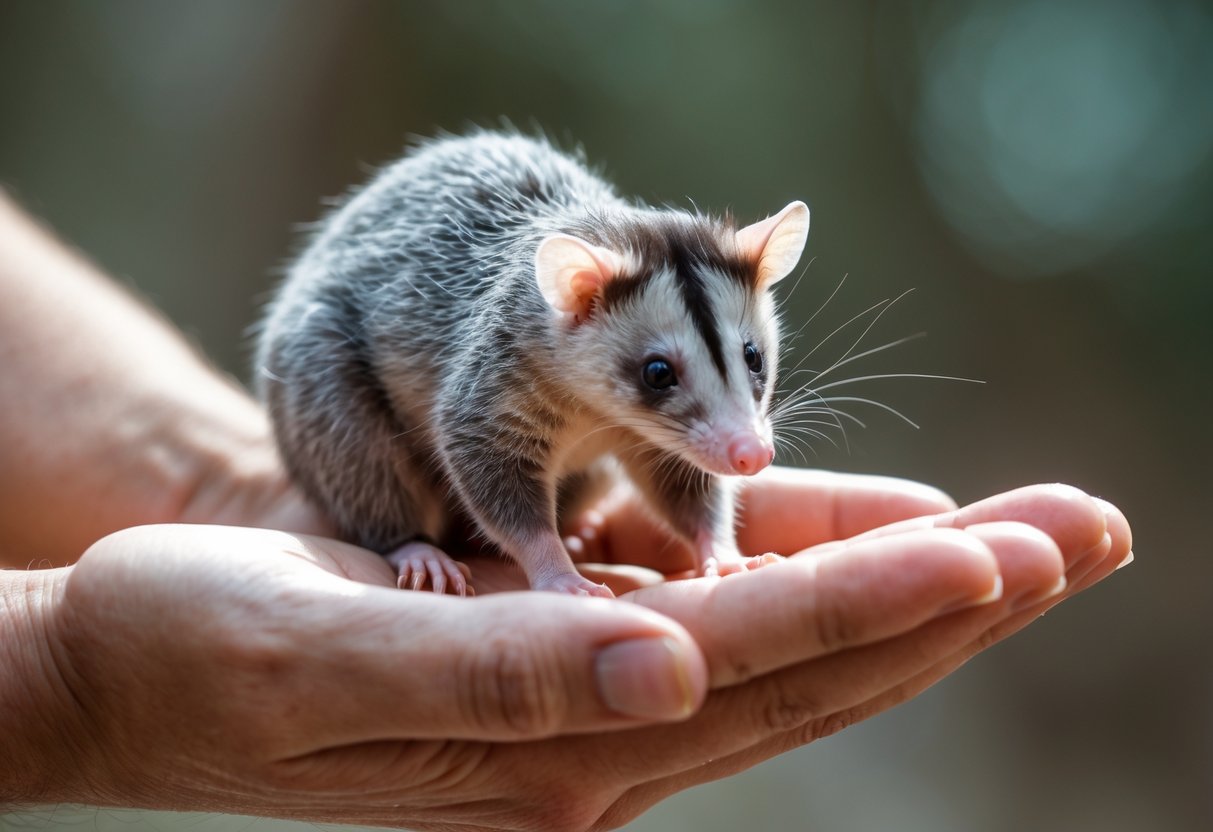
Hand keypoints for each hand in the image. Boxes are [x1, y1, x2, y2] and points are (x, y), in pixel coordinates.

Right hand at [18, 469, 1128, 830]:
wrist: (129, 676)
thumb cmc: (201, 649)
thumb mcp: (325, 659)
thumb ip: (496, 679)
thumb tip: (666, 668)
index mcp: (545, 747)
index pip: (752, 662)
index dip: (880, 604)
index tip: (1005, 552)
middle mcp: (590, 746)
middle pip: (809, 668)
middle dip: (949, 604)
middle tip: (1081, 536)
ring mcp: (586, 717)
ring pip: (787, 651)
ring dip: (907, 598)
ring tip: (1021, 541)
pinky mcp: (564, 677)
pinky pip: (716, 629)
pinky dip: (809, 588)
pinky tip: (875, 556)